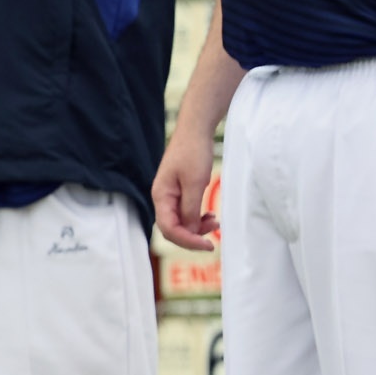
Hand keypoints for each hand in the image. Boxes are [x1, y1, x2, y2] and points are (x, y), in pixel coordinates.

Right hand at [152, 124, 220, 251]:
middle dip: (191, 236)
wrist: (195, 130)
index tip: (208, 244)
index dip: (187, 240)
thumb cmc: (194, 152)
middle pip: (172, 228)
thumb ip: (190, 209)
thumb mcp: (195, 182)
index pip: (169, 228)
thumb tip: (190, 231)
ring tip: (214, 222)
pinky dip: (197, 218)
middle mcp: (162, 197)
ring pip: (179, 222)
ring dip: (196, 227)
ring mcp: (170, 194)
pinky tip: (209, 215)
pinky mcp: (179, 191)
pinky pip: (185, 212)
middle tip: (212, 239)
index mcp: (161, 196)